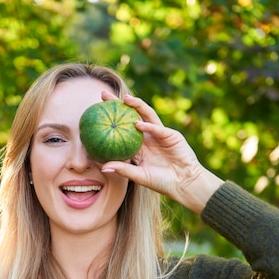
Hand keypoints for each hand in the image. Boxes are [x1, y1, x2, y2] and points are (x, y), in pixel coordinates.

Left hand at [100, 92, 223, 213]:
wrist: (184, 184)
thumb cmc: (161, 182)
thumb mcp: (139, 176)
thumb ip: (123, 169)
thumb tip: (103, 167)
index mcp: (138, 146)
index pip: (121, 129)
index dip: (110, 118)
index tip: (94, 112)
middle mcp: (147, 137)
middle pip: (131, 116)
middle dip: (119, 104)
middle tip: (103, 94)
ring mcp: (159, 134)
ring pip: (146, 116)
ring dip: (136, 106)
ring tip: (125, 99)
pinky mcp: (171, 135)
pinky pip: (158, 129)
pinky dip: (148, 126)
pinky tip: (138, 124)